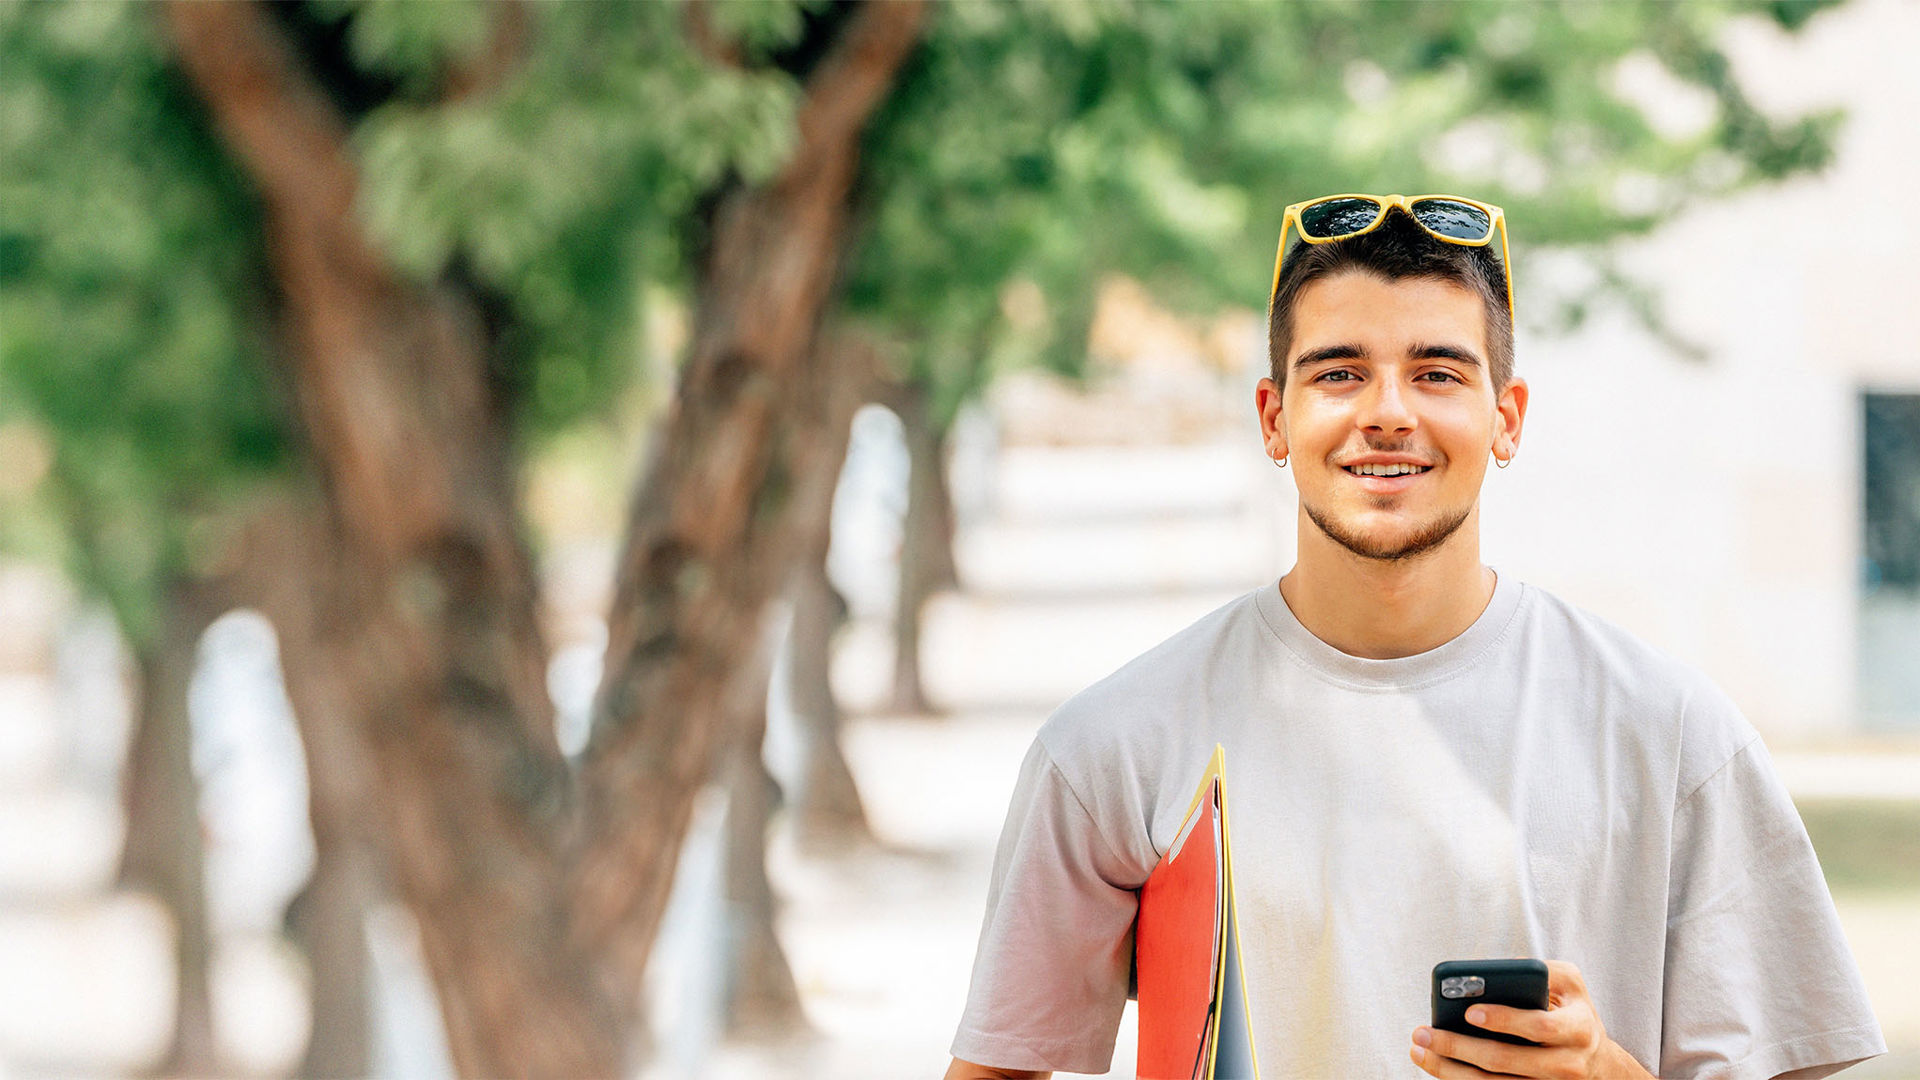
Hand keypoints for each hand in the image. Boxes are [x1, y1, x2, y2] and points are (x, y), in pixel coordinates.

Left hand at [1408, 960, 1653, 1078]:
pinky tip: (1437, 1067)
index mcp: (1578, 1028)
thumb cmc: (1572, 1010)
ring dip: (1450, 1070)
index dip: (1505, 1019)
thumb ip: (1539, 970)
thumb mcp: (1569, 983)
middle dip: (1458, 1047)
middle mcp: (1567, 1064)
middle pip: (1505, 1060)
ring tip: (1418, 1051)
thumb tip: (1490, 973)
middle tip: (1423, 1033)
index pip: (1539, 1026)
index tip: (1469, 1012)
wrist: (1598, 1062)